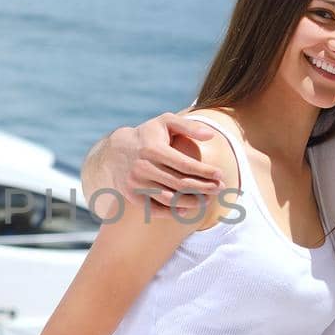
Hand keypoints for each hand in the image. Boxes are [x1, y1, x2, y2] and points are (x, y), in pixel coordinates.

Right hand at [103, 113, 221, 219]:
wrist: (114, 152)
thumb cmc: (148, 135)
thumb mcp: (165, 122)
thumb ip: (188, 126)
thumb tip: (211, 135)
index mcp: (152, 149)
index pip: (184, 164)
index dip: (204, 171)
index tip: (220, 175)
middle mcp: (142, 168)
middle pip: (180, 183)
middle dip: (203, 187)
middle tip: (220, 188)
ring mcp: (136, 184)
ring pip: (169, 198)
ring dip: (192, 202)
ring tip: (208, 199)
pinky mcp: (132, 196)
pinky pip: (155, 209)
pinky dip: (172, 212)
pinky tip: (187, 210)